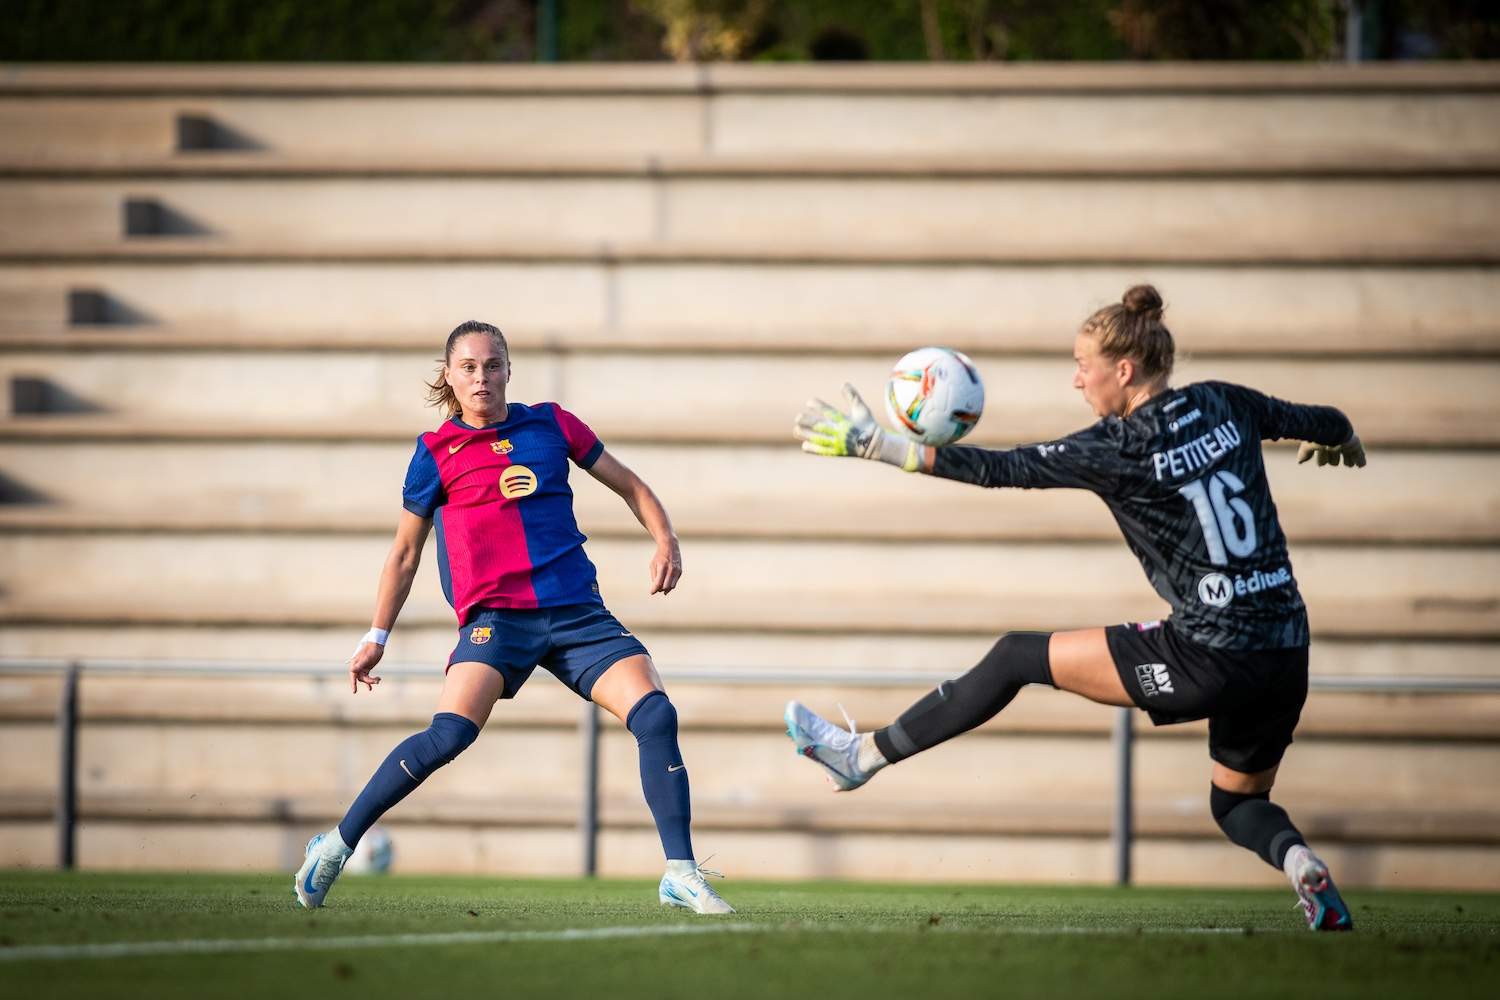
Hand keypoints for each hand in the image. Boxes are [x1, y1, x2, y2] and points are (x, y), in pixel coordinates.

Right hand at [349, 641, 383, 692]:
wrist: (377, 645)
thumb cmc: (371, 650)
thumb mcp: (366, 658)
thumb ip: (359, 665)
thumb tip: (352, 670)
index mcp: (354, 664)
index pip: (353, 676)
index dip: (353, 684)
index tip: (354, 691)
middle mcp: (357, 667)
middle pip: (361, 678)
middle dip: (368, 681)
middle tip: (377, 680)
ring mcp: (362, 668)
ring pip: (365, 678)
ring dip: (371, 681)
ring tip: (378, 680)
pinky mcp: (367, 668)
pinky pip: (367, 677)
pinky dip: (371, 680)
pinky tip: (376, 682)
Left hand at [650, 539, 681, 594]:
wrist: (670, 546)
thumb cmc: (659, 556)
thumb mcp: (653, 564)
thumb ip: (654, 577)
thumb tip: (655, 589)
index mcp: (662, 567)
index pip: (658, 583)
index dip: (654, 589)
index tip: (651, 592)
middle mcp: (671, 569)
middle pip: (665, 587)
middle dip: (660, 589)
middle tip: (656, 588)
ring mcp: (677, 571)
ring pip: (671, 586)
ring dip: (665, 588)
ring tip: (661, 585)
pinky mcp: (680, 572)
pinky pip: (675, 583)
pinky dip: (670, 585)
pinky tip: (666, 583)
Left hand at [795, 384, 918, 470]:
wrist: (874, 445)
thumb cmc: (866, 424)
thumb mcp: (861, 409)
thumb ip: (853, 396)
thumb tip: (844, 383)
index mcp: (845, 420)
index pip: (829, 412)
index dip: (818, 406)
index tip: (809, 402)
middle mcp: (840, 432)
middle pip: (821, 426)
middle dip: (808, 422)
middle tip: (797, 418)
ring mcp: (838, 443)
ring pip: (819, 439)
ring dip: (806, 435)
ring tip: (796, 430)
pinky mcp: (837, 453)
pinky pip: (823, 451)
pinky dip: (813, 449)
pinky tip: (804, 445)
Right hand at [1297, 435, 1365, 467]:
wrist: (1332, 427)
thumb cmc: (1318, 434)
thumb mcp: (1309, 445)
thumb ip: (1305, 453)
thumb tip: (1299, 462)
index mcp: (1324, 441)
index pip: (1322, 452)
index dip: (1322, 459)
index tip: (1321, 463)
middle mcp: (1335, 442)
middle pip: (1334, 455)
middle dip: (1334, 459)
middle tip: (1334, 461)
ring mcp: (1345, 444)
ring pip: (1347, 455)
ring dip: (1348, 460)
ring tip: (1349, 464)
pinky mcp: (1355, 445)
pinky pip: (1359, 454)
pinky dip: (1360, 460)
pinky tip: (1360, 466)